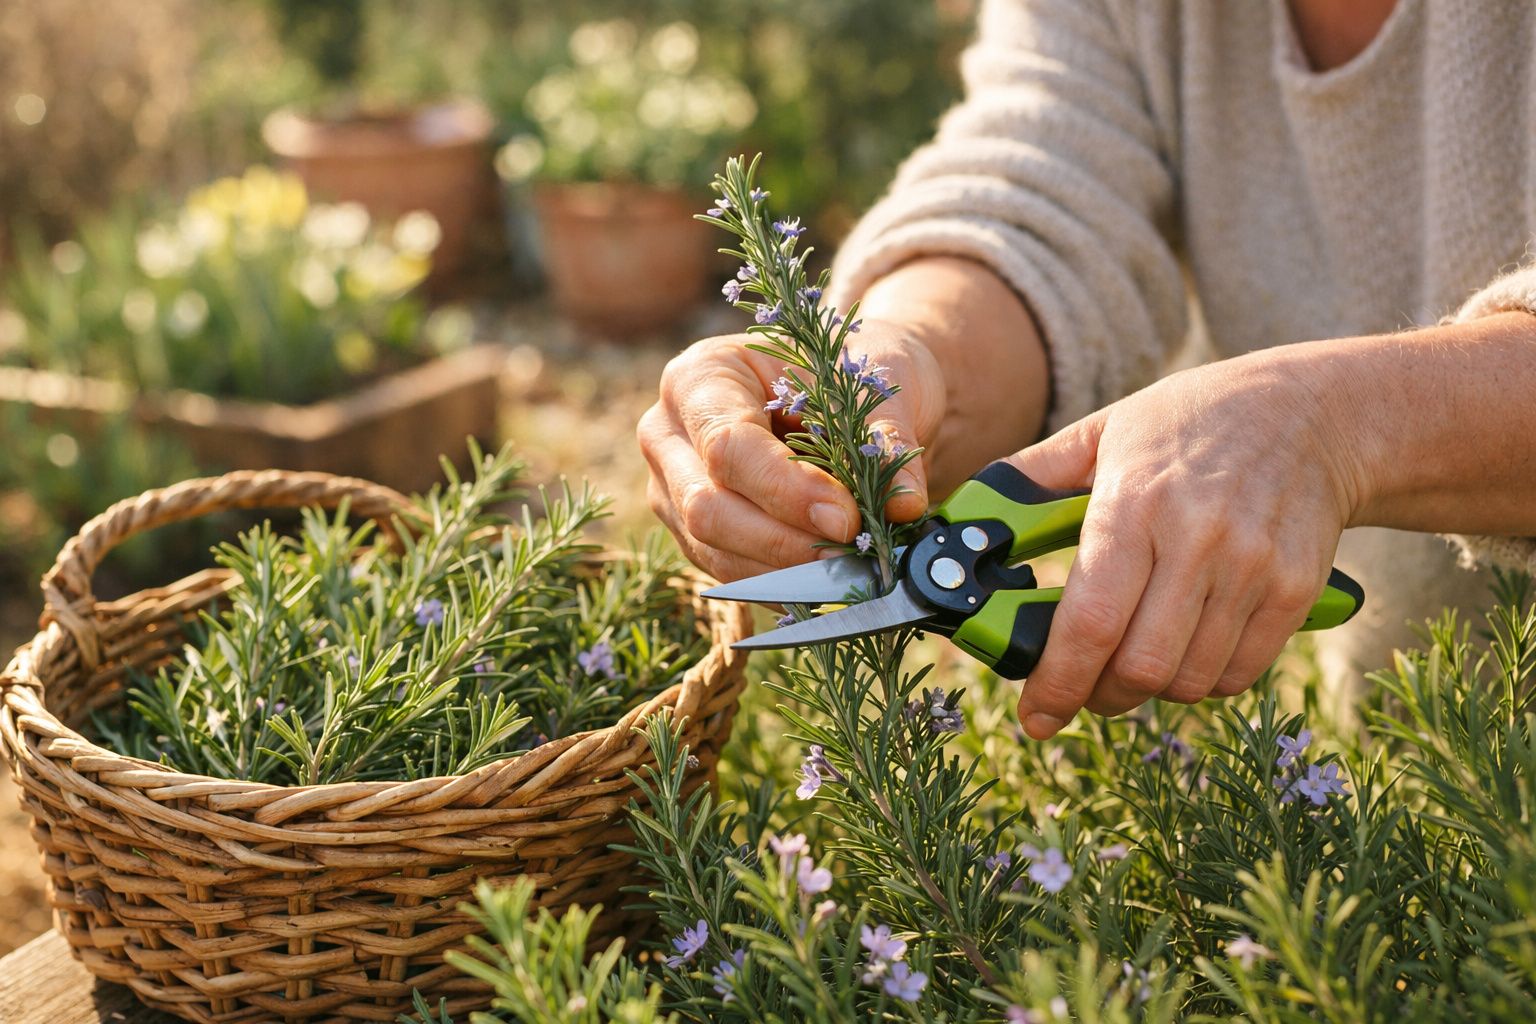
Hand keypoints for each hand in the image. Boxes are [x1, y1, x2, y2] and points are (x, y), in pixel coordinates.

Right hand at [639, 321, 945, 582]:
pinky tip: (830, 575)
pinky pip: (730, 572)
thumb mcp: (876, 382)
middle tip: (852, 551)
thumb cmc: (852, 375)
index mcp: (700, 377)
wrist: (852, 399)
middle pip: (707, 507)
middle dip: (783, 540)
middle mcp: (670, 434)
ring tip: (851, 563)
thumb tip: (901, 503)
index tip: (846, 517)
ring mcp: (673, 490)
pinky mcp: (693, 534)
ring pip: (715, 550)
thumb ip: (887, 436)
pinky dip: (784, 582)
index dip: (786, 490)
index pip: (728, 446)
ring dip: (787, 569)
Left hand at [1009, 345, 1370, 738]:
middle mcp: (1195, 540)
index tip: (1035, 716)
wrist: (1313, 412)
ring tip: (1133, 662)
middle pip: (1139, 667)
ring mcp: (1251, 569)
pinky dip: (1201, 680)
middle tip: (1082, 689)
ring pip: (1187, 680)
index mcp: (1134, 504)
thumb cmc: (1191, 420)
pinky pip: (1237, 674)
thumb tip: (973, 515)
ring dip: (1150, 690)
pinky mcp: (1296, 591)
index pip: (1090, 622)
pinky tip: (1185, 649)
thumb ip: (1035, 477)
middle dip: (1099, 695)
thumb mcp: (1105, 430)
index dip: (1057, 682)